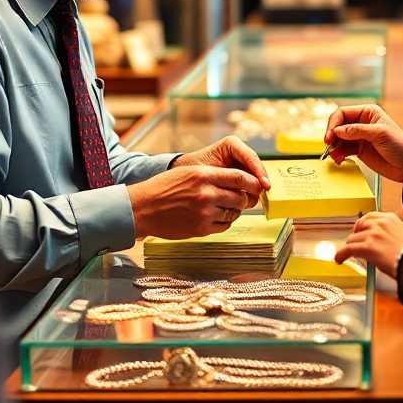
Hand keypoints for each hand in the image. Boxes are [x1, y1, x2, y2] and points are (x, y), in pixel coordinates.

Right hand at [128, 164, 262, 240]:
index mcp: (204, 175)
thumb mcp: (189, 173)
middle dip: (244, 198)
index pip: (240, 178)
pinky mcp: (201, 229)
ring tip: (225, 206)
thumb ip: (213, 175)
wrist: (143, 208)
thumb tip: (239, 180)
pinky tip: (216, 216)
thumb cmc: (165, 188)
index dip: (253, 182)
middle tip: (241, 197)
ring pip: (234, 213)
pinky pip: (224, 226)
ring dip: (234, 210)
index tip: (259, 184)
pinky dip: (225, 221)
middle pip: (240, 197)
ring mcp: (204, 213)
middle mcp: (206, 193)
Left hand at [173, 136, 270, 196]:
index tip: (264, 185)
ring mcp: (241, 167)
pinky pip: (250, 188)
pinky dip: (248, 196)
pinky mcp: (241, 178)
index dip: (259, 171)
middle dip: (258, 184)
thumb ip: (226, 177)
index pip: (251, 157)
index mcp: (232, 145)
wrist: (184, 178)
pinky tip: (243, 203)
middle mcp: (239, 154)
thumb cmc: (192, 170)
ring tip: (245, 201)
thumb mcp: (207, 171)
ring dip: (253, 191)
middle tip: (258, 196)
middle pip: (257, 170)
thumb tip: (245, 186)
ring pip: (256, 180)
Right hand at [324, 103, 402, 184]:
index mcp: (367, 112)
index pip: (343, 113)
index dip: (333, 123)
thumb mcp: (380, 134)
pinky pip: (343, 150)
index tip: (330, 135)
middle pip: (338, 126)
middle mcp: (362, 122)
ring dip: (334, 147)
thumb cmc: (400, 145)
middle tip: (328, 146)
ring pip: (338, 139)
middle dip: (331, 136)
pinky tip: (338, 160)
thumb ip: (357, 131)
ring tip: (334, 156)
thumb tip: (337, 131)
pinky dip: (338, 154)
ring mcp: (359, 137)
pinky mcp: (359, 150)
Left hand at [334, 211, 402, 277]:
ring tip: (347, 253)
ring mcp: (373, 234)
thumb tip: (389, 244)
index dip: (363, 225)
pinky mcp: (367, 247)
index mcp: (390, 219)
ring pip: (353, 238)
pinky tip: (339, 259)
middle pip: (360, 225)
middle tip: (354, 241)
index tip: (361, 229)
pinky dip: (341, 254)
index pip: (371, 217)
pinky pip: (348, 249)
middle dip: (356, 234)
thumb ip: (394, 235)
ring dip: (351, 246)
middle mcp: (380, 224)